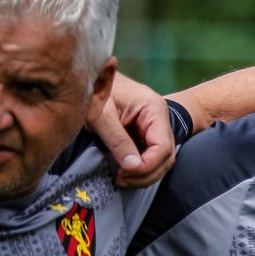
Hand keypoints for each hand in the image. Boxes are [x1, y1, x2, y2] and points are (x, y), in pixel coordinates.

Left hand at [94, 72, 176, 187]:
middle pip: (166, 156)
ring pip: (161, 159)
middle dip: (146, 174)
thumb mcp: (100, 115)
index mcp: (153, 109)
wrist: (88, 75)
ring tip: (121, 179)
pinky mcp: (144, 131)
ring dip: (144, 174)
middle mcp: (159, 118)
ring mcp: (153, 125)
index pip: (162, 147)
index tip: (124, 173)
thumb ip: (118, 140)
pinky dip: (140, 167)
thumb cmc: (93, 89)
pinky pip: (150, 155)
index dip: (147, 166)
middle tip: (121, 181)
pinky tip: (123, 172)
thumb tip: (133, 167)